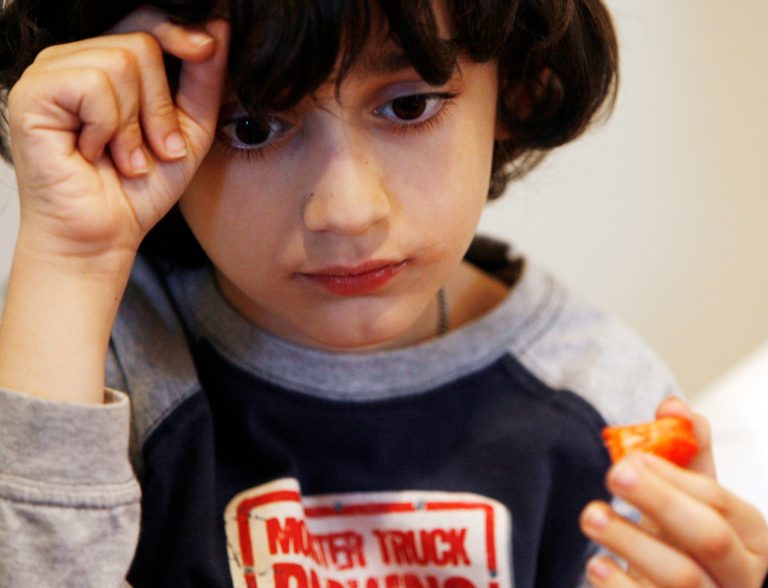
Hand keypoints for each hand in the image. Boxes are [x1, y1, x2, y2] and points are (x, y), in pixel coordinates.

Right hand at [7, 6, 228, 266]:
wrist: (104, 235)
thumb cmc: (138, 189)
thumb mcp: (187, 130)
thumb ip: (203, 80)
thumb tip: (219, 28)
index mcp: (104, 65)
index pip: (145, 22)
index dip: (179, 34)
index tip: (207, 49)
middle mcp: (73, 61)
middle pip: (141, 42)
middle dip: (162, 107)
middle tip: (154, 151)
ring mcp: (49, 73)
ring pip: (121, 61)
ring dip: (136, 125)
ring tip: (124, 158)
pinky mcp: (33, 92)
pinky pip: (94, 83)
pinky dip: (109, 127)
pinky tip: (94, 152)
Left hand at [580, 397, 767, 586]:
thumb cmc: (687, 543)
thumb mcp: (695, 500)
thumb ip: (688, 453)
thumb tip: (673, 405)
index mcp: (752, 540)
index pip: (720, 501)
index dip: (674, 476)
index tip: (632, 455)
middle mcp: (740, 577)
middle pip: (708, 537)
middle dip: (660, 500)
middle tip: (615, 473)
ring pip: (680, 576)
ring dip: (630, 540)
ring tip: (592, 515)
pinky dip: (620, 586)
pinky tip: (597, 564)